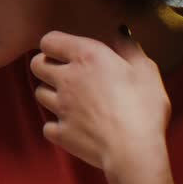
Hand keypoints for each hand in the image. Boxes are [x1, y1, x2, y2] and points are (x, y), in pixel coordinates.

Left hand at [29, 27, 170, 179]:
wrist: (134, 151)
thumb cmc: (144, 108)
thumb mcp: (146, 71)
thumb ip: (130, 49)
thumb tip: (120, 33)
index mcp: (87, 57)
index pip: (48, 40)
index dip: (55, 45)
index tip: (66, 52)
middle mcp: (67, 79)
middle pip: (36, 65)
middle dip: (46, 66)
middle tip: (64, 74)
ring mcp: (60, 107)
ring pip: (38, 93)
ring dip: (50, 94)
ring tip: (70, 99)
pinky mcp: (60, 133)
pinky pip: (48, 126)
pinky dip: (56, 126)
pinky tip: (72, 126)